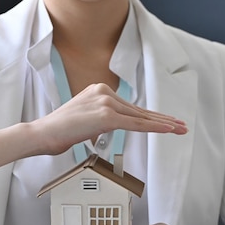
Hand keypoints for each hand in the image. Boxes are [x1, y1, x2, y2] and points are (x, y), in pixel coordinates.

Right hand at [31, 83, 186, 155]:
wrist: (42, 134)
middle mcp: (104, 92)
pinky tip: (167, 130)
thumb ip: (99, 121)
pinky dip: (154, 128)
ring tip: (180, 129)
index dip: (151, 116)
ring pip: (140, 117)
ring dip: (163, 124)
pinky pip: (135, 124)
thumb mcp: (84, 121)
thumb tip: (108, 128)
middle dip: (163, 119)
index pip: (131, 107)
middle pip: (139, 110)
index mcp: (99, 91)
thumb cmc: (58, 131)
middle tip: (181, 125)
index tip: (166, 121)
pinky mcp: (106, 116)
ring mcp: (106, 102)